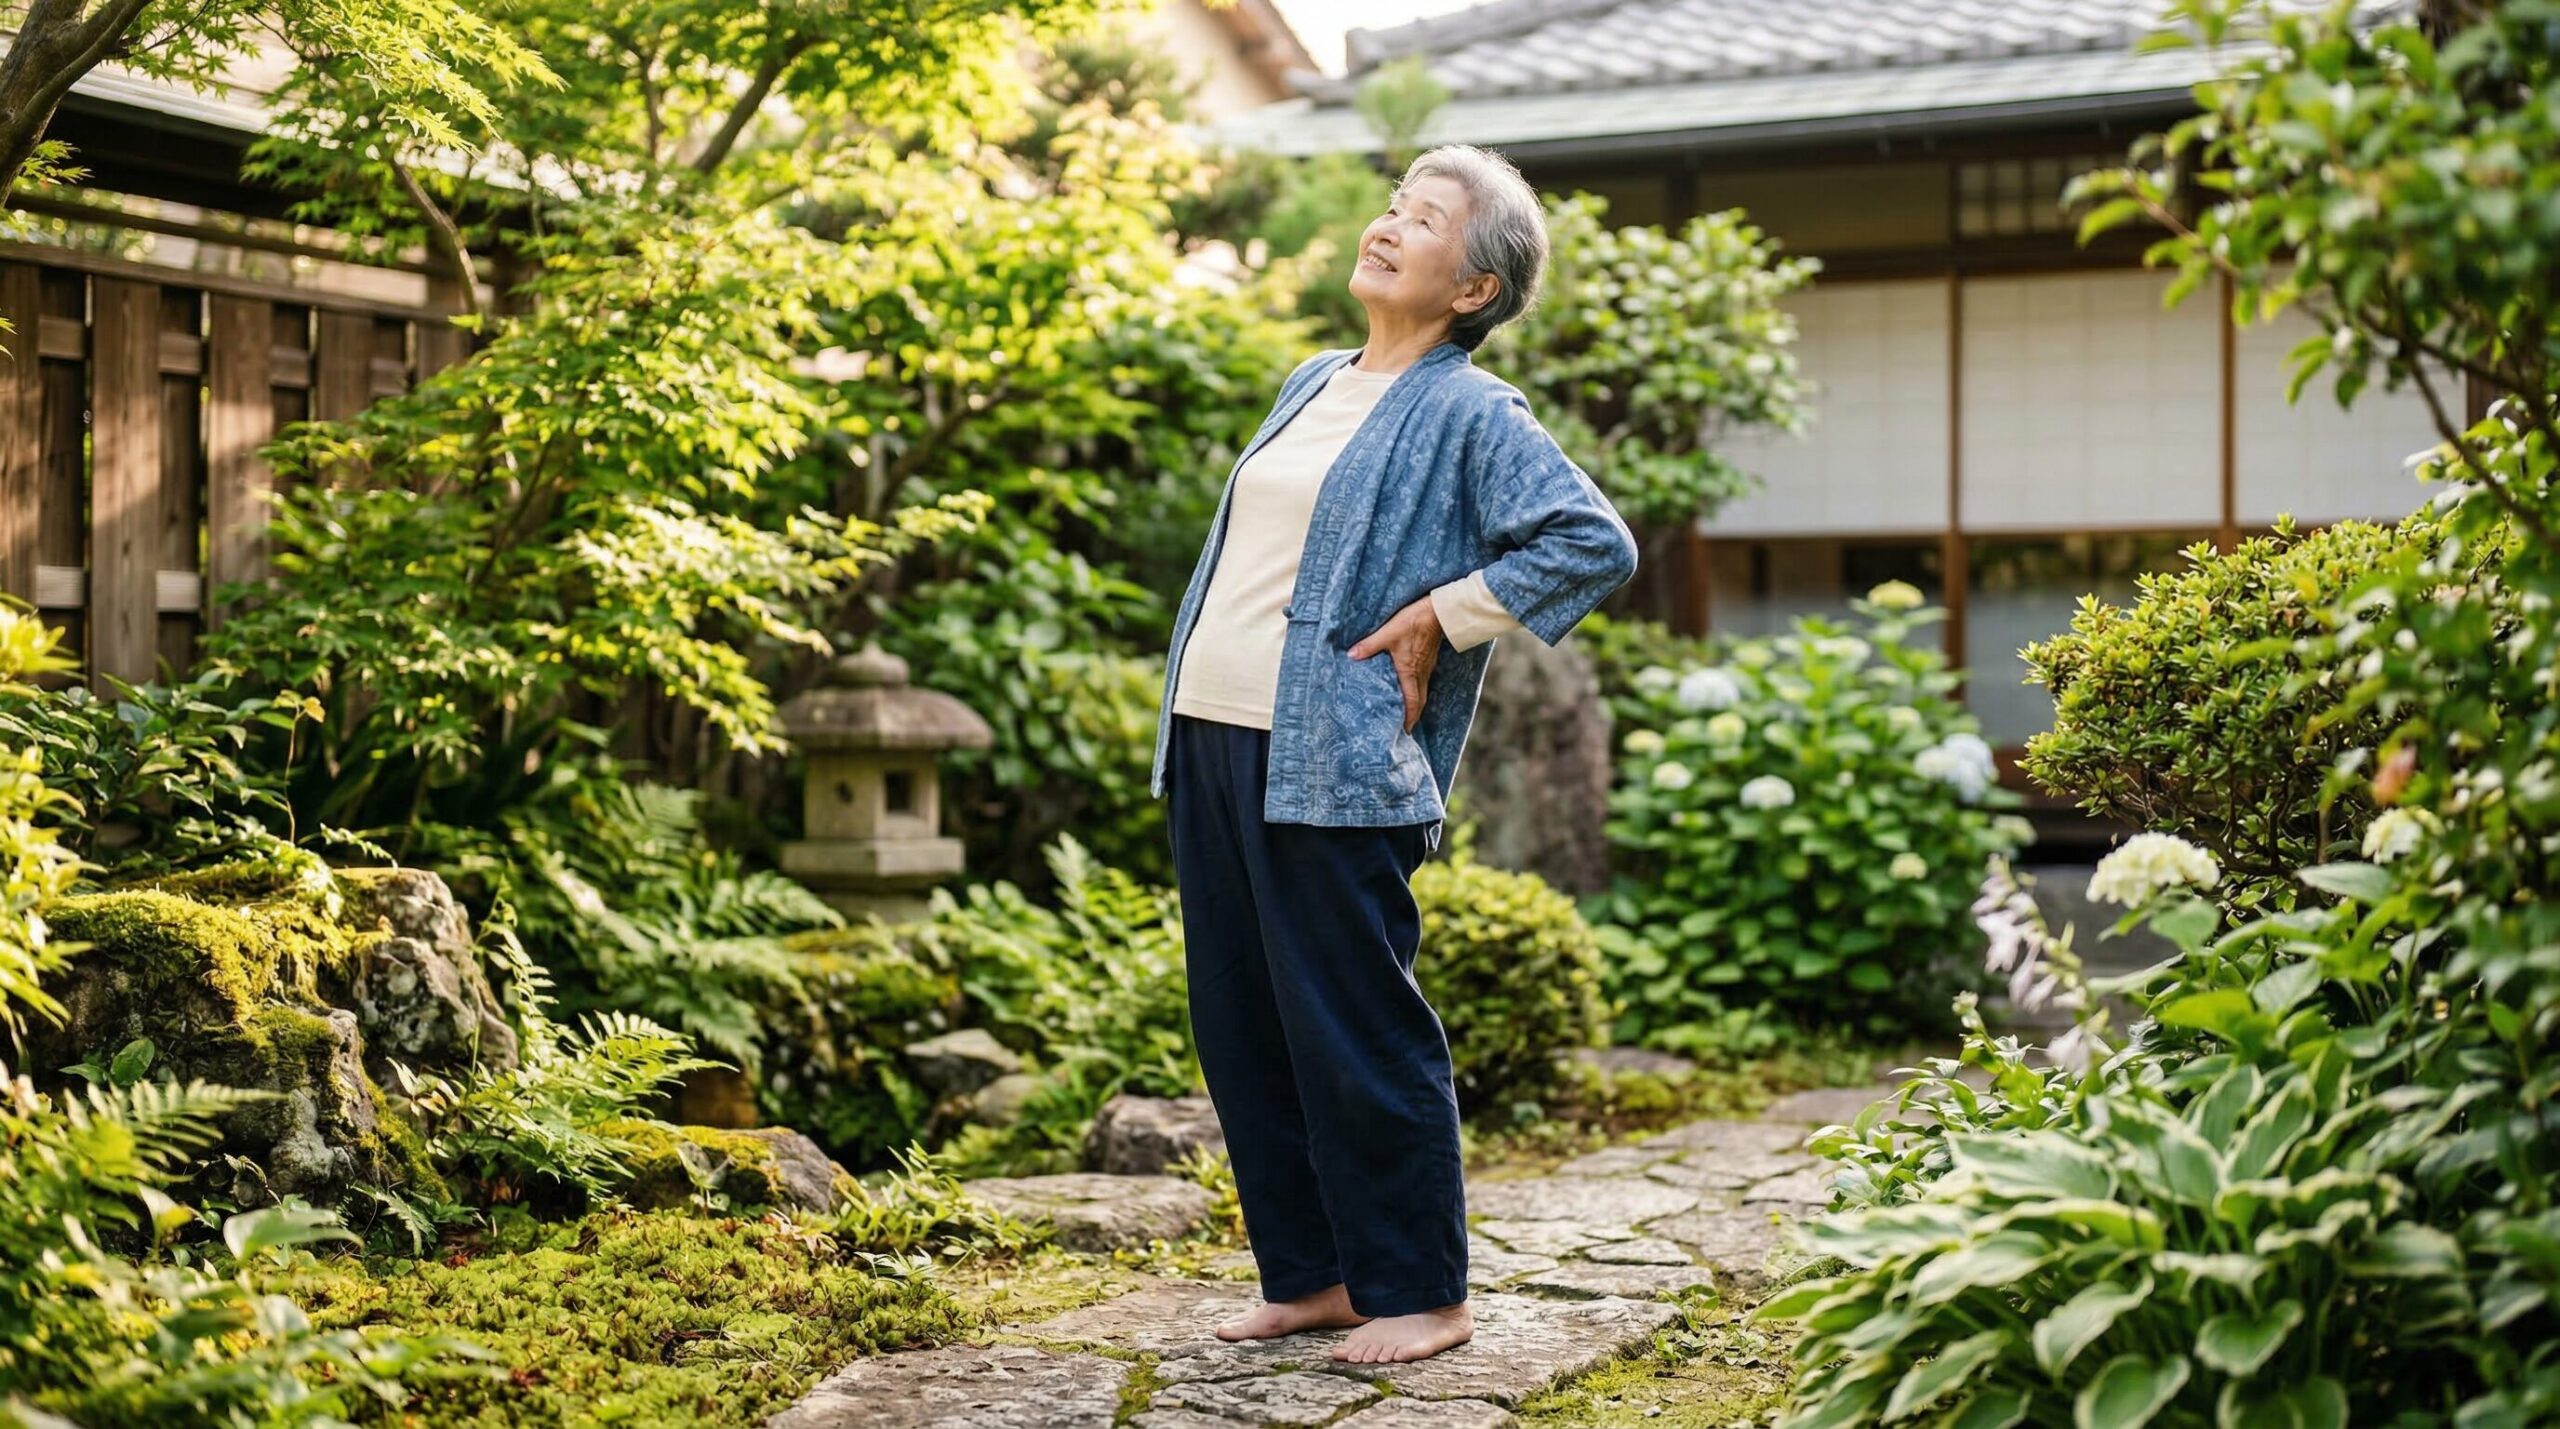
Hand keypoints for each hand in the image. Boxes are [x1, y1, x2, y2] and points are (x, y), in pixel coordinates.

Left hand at [1348, 595, 1442, 732]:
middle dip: (1413, 715)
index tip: (1406, 730)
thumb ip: (1369, 645)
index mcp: (1410, 672)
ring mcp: (1427, 666)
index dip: (1410, 718)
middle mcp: (1421, 673)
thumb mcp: (1388, 633)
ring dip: (1415, 702)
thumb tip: (1351, 655)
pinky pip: (1424, 679)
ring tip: (1406, 709)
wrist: (1439, 611)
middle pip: (1420, 700)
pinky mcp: (1429, 658)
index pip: (1412, 702)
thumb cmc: (1414, 622)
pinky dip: (1417, 688)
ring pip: (1422, 690)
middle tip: (1405, 725)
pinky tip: (1410, 684)